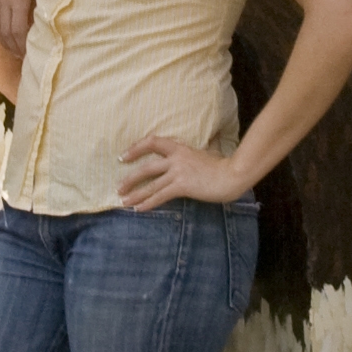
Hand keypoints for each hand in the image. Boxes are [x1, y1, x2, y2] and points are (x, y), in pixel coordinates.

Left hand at [115, 135, 253, 211]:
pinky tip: (139, 209)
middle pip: (146, 168)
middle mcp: (176, 159)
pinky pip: (160, 195)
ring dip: (135, 194)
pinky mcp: (182, 186)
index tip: (124, 157)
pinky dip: (148, 203)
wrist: (233, 175)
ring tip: (123, 201)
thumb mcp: (207, 152)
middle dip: (130, 179)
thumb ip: (198, 149)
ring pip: (151, 184)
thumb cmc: (222, 165)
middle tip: (119, 187)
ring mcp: (178, 172)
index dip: (135, 148)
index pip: (152, 143)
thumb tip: (202, 143)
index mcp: (180, 148)